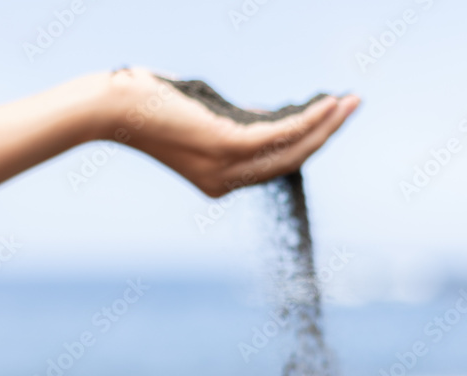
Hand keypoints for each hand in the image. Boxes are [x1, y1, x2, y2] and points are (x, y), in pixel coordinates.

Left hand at [99, 67, 359, 196]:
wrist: (113, 108)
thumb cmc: (150, 106)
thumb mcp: (202, 118)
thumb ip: (237, 122)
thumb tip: (271, 114)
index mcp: (220, 182)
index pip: (275, 164)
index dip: (308, 141)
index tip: (330, 118)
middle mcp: (226, 182)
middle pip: (291, 160)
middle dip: (327, 133)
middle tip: (353, 107)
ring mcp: (227, 168)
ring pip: (293, 149)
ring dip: (327, 124)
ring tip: (352, 101)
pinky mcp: (227, 145)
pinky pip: (281, 134)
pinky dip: (310, 118)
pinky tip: (327, 103)